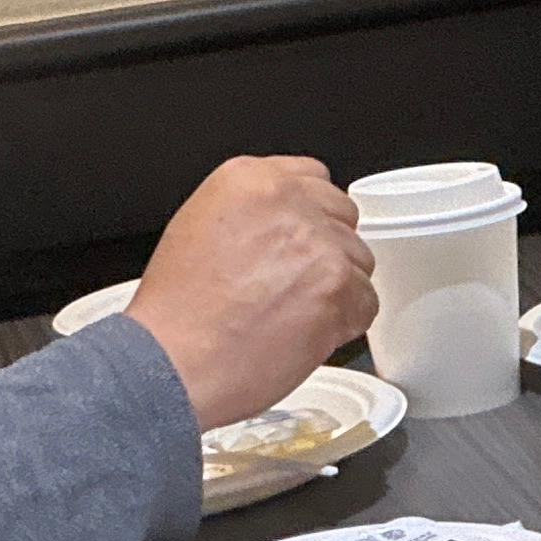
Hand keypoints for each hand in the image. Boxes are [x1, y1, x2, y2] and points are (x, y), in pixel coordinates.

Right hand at [123, 155, 378, 430]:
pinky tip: (305, 334)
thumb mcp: (198, 228)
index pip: (313, 177)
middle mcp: (287, 200)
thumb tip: (287, 225)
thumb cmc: (175, 314)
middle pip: (342, 215)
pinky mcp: (337, 286)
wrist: (174, 362)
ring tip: (292, 316)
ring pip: (358, 260)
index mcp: (248, 179)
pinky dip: (345, 323)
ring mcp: (317, 242)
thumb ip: (253, 213)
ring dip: (337, 289)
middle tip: (295, 285)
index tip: (300, 240)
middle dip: (327, 249)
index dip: (310, 216)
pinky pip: (366, 302)